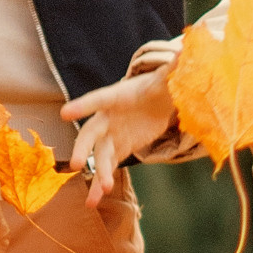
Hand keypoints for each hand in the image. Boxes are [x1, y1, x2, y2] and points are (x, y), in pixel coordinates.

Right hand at [62, 66, 178, 202]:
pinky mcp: (118, 151)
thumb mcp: (167, 79)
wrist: (158, 101)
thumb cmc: (159, 86)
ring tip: (96, 196)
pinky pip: (107, 168)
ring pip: (98, 156)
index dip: (82, 106)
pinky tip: (95, 202)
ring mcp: (110, 136)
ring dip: (97, 175)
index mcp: (116, 97)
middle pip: (90, 134)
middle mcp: (107, 117)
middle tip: (75, 164)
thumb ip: (174, 69)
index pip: (98, 100)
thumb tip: (187, 51)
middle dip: (82, 148)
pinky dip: (101, 184)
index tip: (64, 113)